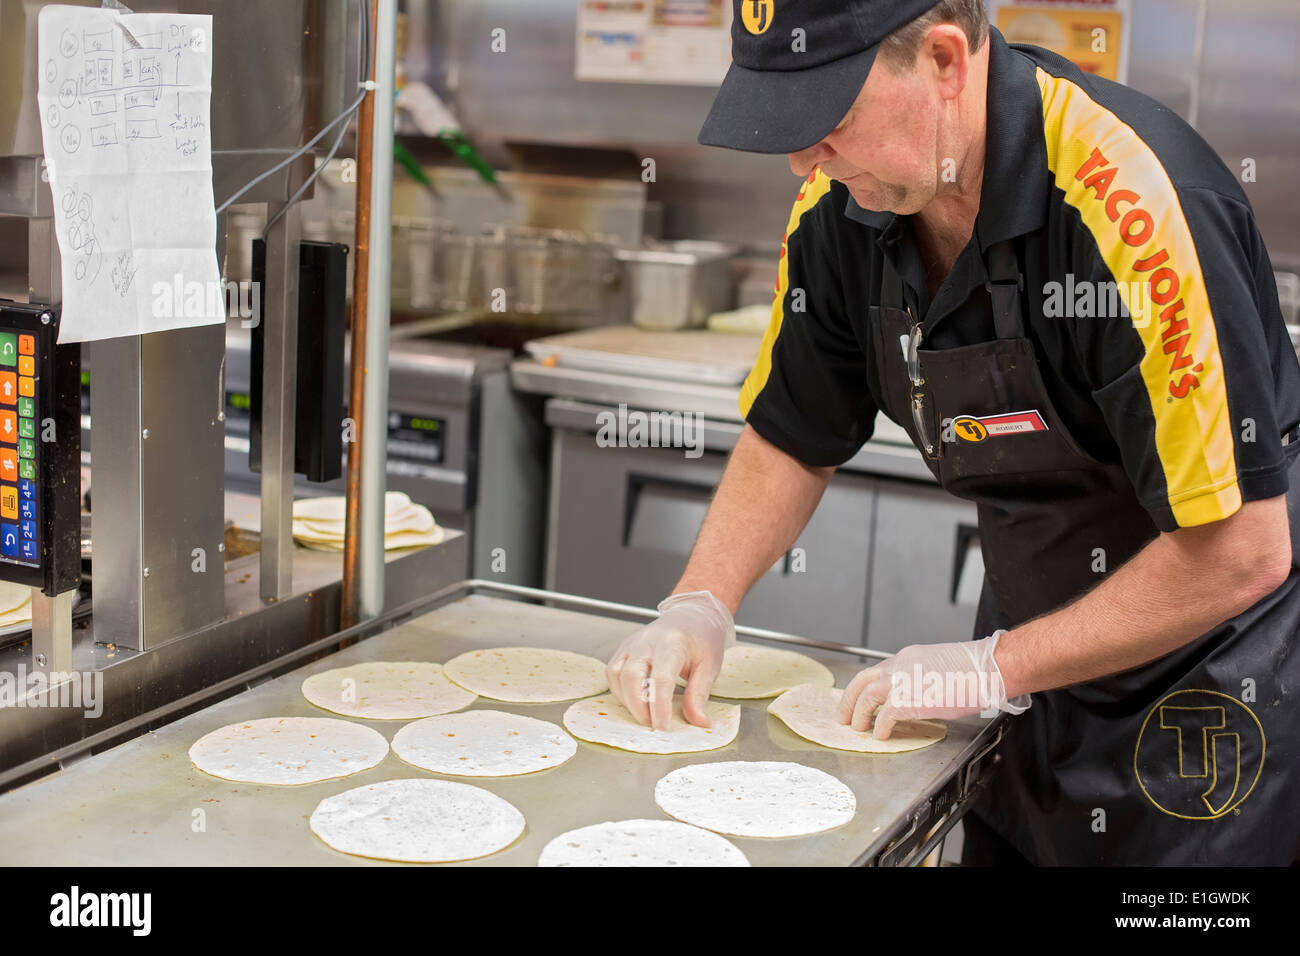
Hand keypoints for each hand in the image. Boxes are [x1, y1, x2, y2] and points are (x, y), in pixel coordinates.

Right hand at [605, 591, 734, 730]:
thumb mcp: (710, 666)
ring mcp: (632, 643)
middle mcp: (647, 641)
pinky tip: (634, 700)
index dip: (659, 707)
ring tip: (643, 714)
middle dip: (638, 707)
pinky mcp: (624, 647)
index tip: (662, 728)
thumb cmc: (702, 639)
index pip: (660, 679)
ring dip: (627, 700)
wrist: (692, 614)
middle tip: (651, 725)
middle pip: (632, 677)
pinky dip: (619, 690)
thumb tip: (698, 722)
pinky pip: (612, 671)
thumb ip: (699, 694)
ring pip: (616, 674)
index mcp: (672, 643)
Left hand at [838, 631, 1030, 738]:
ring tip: (858, 728)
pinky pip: (884, 717)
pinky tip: (880, 736)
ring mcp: (901, 682)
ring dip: (859, 714)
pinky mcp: (906, 700)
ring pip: (866, 696)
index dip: (866, 686)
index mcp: (908, 657)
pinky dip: (879, 728)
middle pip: (862, 680)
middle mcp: (899, 666)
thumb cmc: (975, 669)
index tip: (861, 697)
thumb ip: (923, 676)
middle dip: (850, 699)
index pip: (878, 670)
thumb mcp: (941, 665)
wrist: (987, 668)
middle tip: (845, 715)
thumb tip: (922, 693)